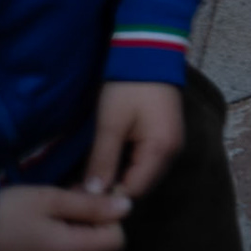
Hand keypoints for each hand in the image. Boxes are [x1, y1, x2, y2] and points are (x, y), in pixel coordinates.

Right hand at [0, 185, 128, 250]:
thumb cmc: (4, 212)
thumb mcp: (49, 199)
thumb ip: (91, 205)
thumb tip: (127, 206)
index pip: (116, 241)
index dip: (110, 218)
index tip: (90, 200)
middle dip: (93, 226)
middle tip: (69, 204)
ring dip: (76, 238)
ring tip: (50, 217)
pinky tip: (37, 234)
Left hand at [82, 81, 183, 198]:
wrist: (150, 53)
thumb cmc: (129, 88)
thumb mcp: (110, 124)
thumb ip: (102, 161)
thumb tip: (92, 193)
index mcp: (161, 151)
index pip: (134, 190)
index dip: (107, 196)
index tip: (79, 194)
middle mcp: (172, 154)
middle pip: (140, 186)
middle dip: (112, 189)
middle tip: (80, 186)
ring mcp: (171, 146)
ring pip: (143, 175)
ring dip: (118, 178)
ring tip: (90, 177)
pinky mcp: (165, 138)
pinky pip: (146, 163)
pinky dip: (127, 167)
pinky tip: (107, 163)